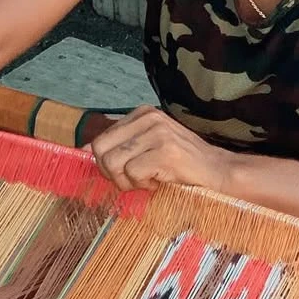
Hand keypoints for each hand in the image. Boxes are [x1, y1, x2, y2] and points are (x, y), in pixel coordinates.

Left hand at [87, 106, 232, 193]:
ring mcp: (157, 133)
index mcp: (142, 113)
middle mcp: (148, 118)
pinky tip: (159, 181)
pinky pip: (131, 173)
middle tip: (132, 180)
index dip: (106, 163)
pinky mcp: (165, 151)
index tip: (122, 173)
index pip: (100, 138)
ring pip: (113, 163)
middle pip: (100, 149)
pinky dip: (142, 185)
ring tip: (148, 179)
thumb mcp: (148, 146)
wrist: (217, 171)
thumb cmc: (181, 163)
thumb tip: (80, 150)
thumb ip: (120, 145)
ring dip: (127, 181)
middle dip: (111, 173)